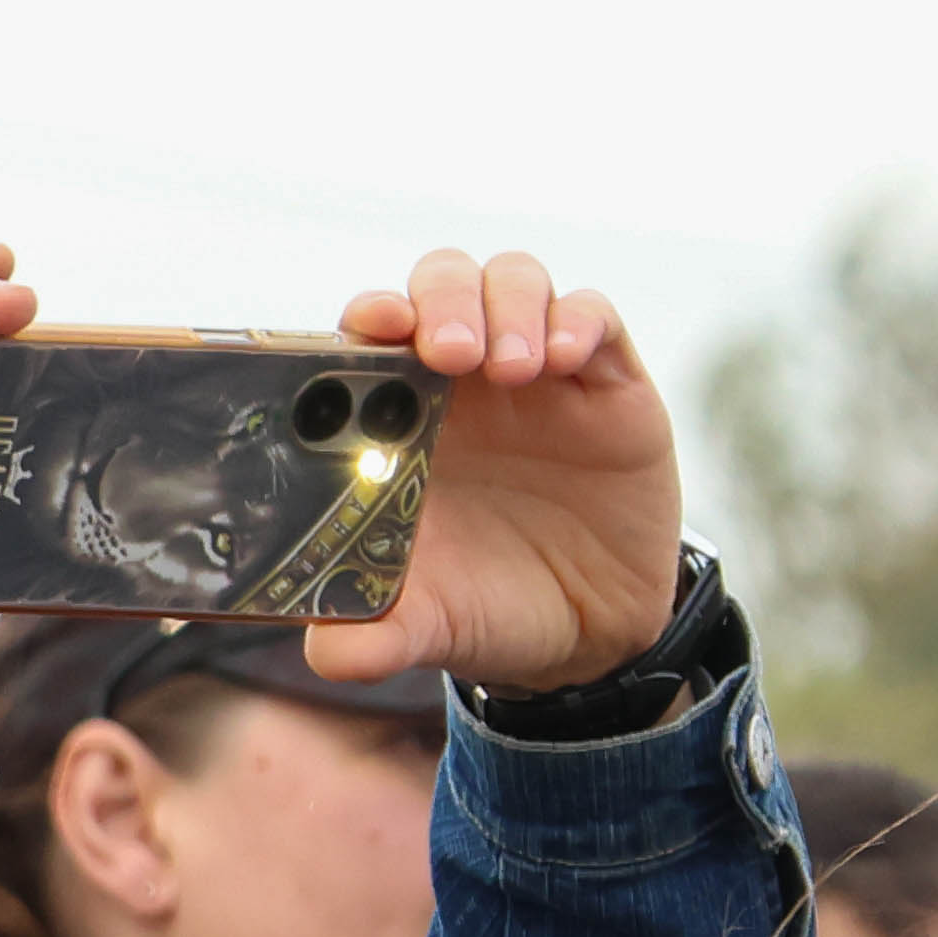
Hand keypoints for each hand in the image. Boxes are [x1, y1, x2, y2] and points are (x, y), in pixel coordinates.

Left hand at [289, 249, 683, 703]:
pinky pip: (595, 318)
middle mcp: (463, 381)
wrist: (586, 634)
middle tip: (448, 353)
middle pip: (442, 283)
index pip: (373, 334)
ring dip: (507, 305)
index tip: (370, 324)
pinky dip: (579, 321)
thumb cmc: (484, 608)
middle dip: (441, 299)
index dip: (370, 315)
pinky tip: (565, 358)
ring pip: (515, 282)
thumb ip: (376, 636)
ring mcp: (537, 374)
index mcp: (400, 418)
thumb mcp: (427, 627)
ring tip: (512, 366)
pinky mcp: (607, 383)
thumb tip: (330, 654)